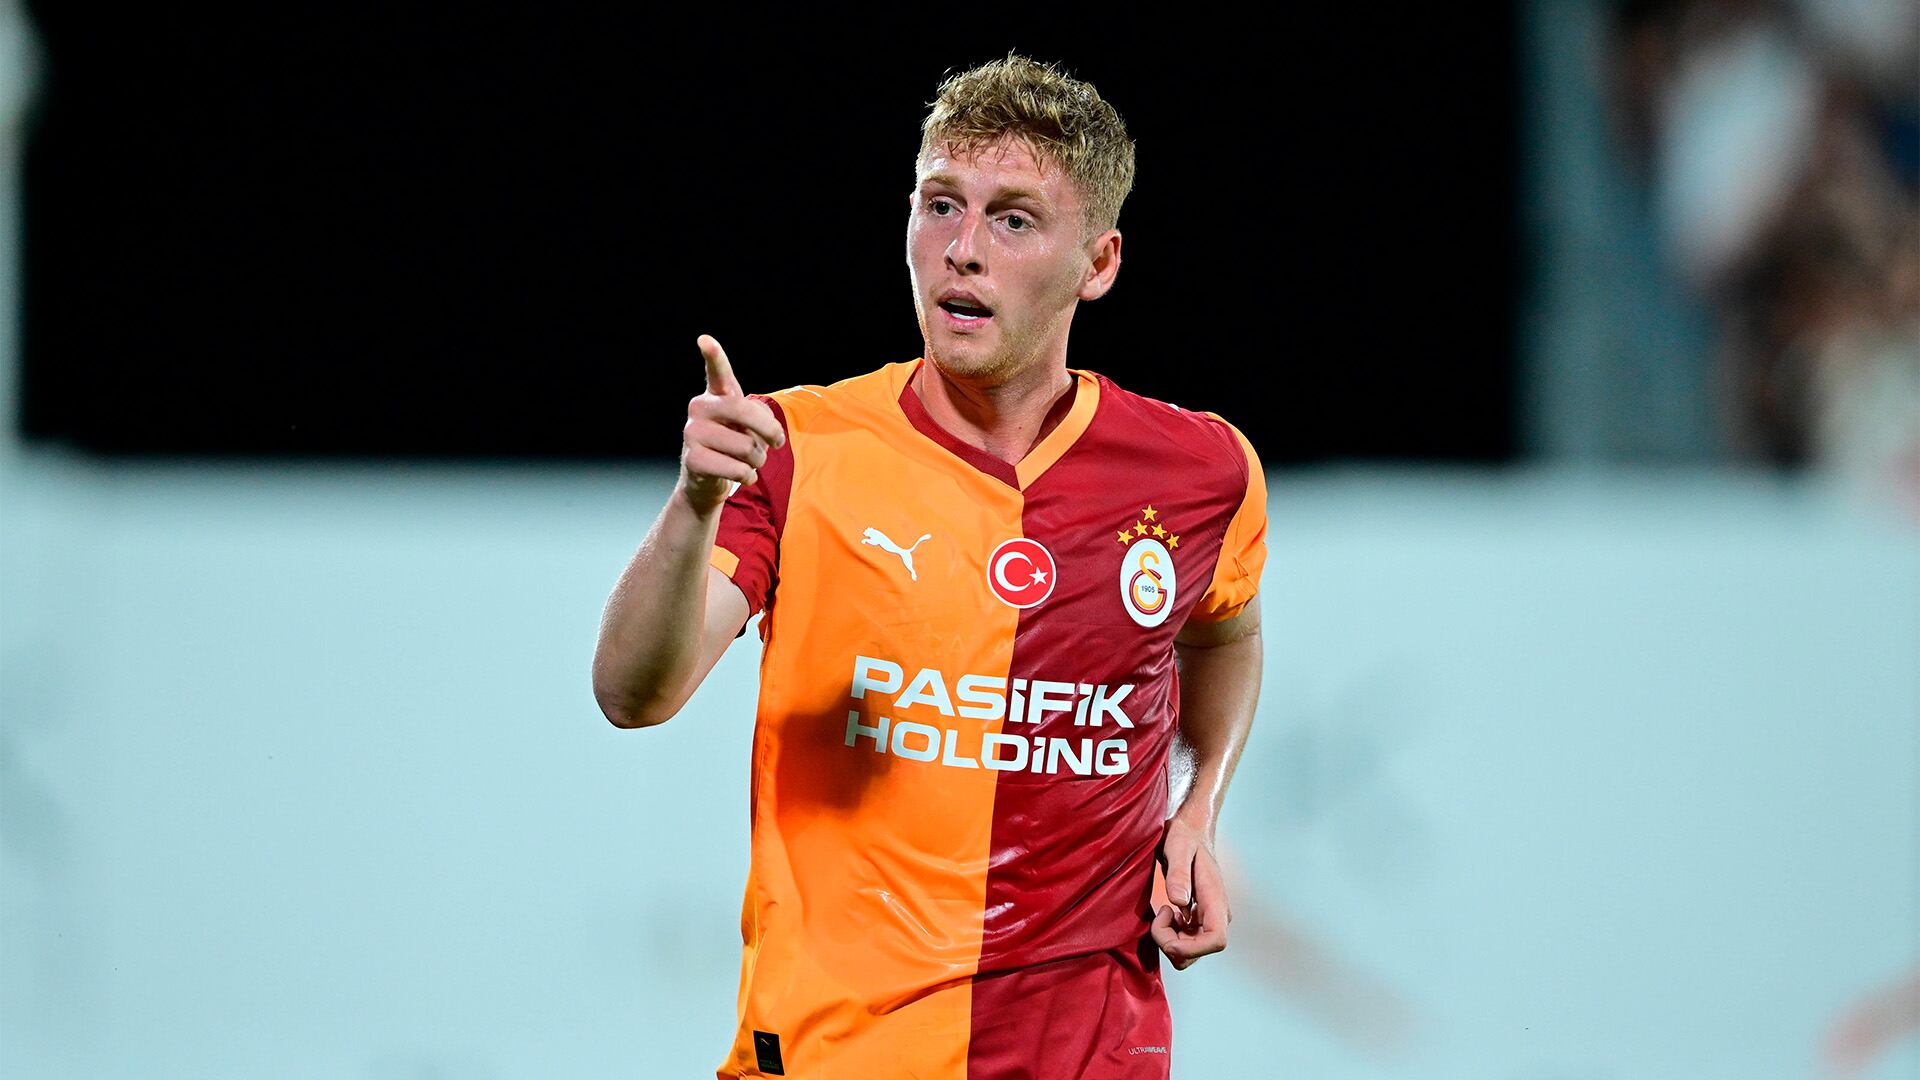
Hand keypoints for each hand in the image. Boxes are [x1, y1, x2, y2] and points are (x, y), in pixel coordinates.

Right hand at [680, 334, 785, 514]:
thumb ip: (760, 419)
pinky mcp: (692, 460)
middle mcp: (699, 408)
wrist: (708, 479)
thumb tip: (766, 435)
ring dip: (758, 460)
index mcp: (716, 395)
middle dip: (770, 431)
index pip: (717, 372)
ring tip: (748, 461)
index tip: (705, 340)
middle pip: (743, 410)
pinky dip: (747, 476)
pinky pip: (738, 469)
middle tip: (777, 443)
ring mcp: (692, 433)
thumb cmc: (735, 445)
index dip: (713, 356)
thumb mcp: (750, 426)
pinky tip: (739, 475)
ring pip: (746, 447)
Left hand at [1151, 815, 1229, 969]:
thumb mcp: (1177, 846)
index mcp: (1215, 899)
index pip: (1216, 940)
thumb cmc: (1183, 836)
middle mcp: (1216, 915)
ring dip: (1168, 940)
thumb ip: (1178, 873)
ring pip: (1189, 953)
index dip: (1191, 948)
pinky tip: (1165, 912)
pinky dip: (1169, 936)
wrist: (1190, 831)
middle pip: (1198, 952)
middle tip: (1158, 913)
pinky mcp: (1198, 921)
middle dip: (1170, 943)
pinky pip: (1184, 943)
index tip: (1167, 936)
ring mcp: (1208, 920)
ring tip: (1161, 910)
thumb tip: (1178, 902)